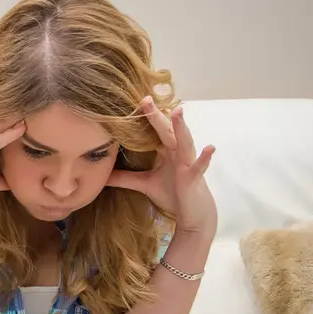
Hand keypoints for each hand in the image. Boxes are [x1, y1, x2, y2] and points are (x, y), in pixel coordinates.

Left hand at [106, 96, 216, 234]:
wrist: (192, 215)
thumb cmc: (172, 195)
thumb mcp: (144, 184)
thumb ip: (125, 178)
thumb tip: (102, 176)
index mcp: (166, 151)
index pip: (153, 130)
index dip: (145, 117)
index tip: (131, 101)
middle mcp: (178, 152)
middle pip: (166, 130)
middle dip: (156, 115)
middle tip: (145, 98)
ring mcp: (188, 163)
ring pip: (185, 141)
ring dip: (182, 127)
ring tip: (178, 111)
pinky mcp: (194, 177)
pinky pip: (200, 166)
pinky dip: (205, 157)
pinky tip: (210, 148)